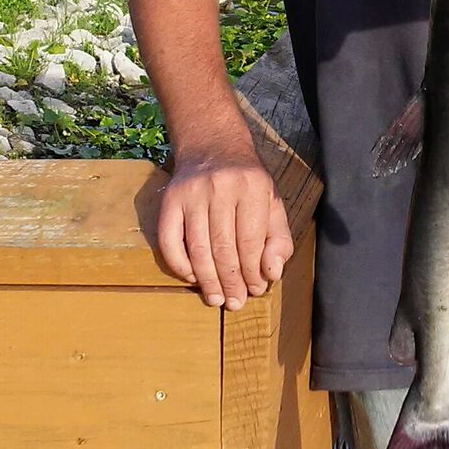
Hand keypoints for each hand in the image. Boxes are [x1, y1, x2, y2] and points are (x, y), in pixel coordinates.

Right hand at [158, 152, 294, 309]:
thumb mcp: (272, 202)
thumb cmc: (247, 182)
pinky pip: (170, 241)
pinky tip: (193, 278)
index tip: (256, 289)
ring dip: (208, 280)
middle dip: (231, 281)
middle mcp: (221, 187)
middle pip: (224, 247)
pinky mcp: (170, 200)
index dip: (253, 271)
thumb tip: (271, 273)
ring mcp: (192, 193)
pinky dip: (180, 265)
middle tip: (235, 302)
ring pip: (198, 248)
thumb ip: (279, 238)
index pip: (251, 240)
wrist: (212, 146)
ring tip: (216, 299)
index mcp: (252, 186)